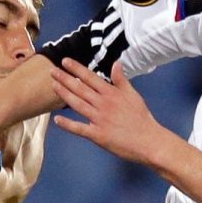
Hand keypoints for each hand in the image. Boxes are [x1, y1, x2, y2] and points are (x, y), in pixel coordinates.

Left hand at [49, 60, 166, 165]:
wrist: (149, 141)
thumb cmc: (142, 119)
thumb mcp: (134, 95)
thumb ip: (121, 80)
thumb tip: (116, 64)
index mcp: (111, 94)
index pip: (90, 77)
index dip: (76, 68)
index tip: (65, 61)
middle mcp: (103, 104)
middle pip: (80, 88)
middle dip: (65, 78)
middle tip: (52, 71)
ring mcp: (99, 120)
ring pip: (77, 104)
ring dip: (64, 94)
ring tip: (53, 85)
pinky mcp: (98, 135)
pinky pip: (80, 129)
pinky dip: (68, 125)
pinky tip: (57, 119)